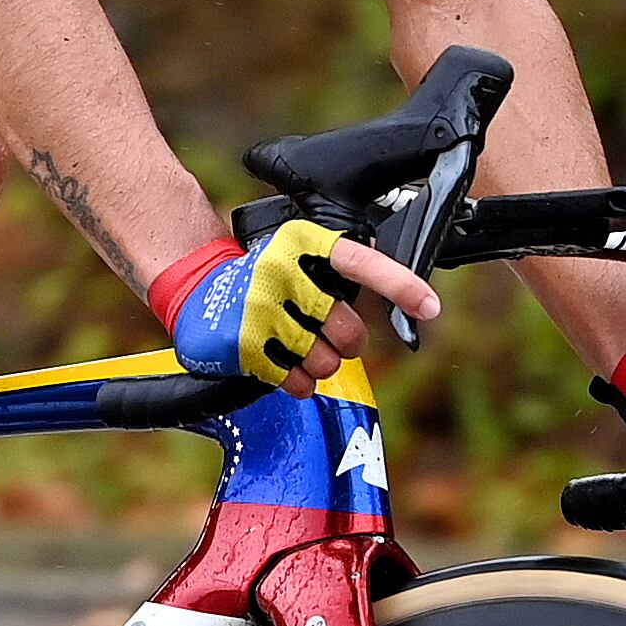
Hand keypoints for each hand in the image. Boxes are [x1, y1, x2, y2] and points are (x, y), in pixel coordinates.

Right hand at [152, 221, 445, 390]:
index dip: (400, 286)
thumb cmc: (262, 274)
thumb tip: (402, 297)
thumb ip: (339, 272)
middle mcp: (279, 272)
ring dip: (319, 363)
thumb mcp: (298, 255)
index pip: (361, 264)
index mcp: (301, 243)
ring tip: (297, 346)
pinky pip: (297, 382)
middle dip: (347, 342)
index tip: (430, 306)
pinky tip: (282, 362)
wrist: (194, 284)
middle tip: (328, 335)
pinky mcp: (243, 346)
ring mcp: (259, 310)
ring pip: (325, 362)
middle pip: (348, 330)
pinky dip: (298, 381)